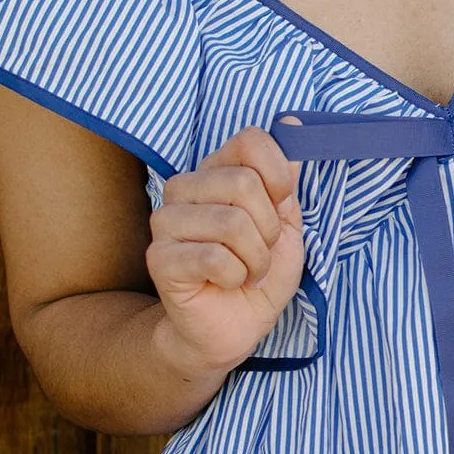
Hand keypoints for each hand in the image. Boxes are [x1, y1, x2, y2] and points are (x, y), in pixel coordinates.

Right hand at [146, 122, 304, 375]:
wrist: (232, 329)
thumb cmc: (257, 275)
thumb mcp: (286, 226)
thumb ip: (286, 182)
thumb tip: (294, 124)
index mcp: (216, 172)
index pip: (250, 140)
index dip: (278, 174)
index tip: (282, 204)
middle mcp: (185, 188)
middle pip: (244, 183)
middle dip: (269, 229)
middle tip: (261, 252)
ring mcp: (166, 221)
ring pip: (232, 223)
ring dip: (256, 258)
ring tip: (247, 271)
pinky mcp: (160, 257)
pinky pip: (214, 257)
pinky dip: (236, 276)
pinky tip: (228, 283)